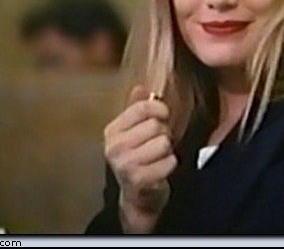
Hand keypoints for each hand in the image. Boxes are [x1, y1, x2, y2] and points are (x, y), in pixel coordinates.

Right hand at [103, 85, 177, 232]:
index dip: (160, 109)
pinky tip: (161, 169)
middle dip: (164, 134)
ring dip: (168, 151)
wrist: (137, 196)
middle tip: (158, 144)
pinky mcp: (138, 179)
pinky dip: (170, 165)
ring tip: (159, 157)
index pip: (143, 107)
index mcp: (113, 130)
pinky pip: (169, 161)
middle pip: (156, 125)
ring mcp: (124, 164)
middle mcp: (114, 146)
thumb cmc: (139, 159)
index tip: (164, 116)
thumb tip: (140, 87)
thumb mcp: (135, 132)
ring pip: (164, 143)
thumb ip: (138, 109)